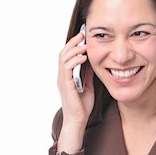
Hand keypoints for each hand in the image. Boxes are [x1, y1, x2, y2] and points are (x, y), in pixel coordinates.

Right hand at [57, 31, 94, 146]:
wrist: (78, 120)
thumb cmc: (82, 106)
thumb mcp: (88, 85)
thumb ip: (88, 74)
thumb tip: (93, 62)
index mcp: (67, 76)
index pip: (67, 55)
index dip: (73, 45)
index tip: (82, 37)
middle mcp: (62, 76)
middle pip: (63, 53)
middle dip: (72, 42)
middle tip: (82, 34)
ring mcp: (63, 80)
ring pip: (63, 58)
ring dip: (74, 49)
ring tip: (84, 44)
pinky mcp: (66, 85)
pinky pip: (67, 68)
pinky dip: (75, 61)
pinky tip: (83, 57)